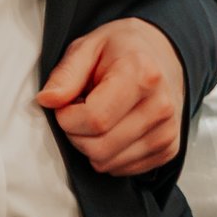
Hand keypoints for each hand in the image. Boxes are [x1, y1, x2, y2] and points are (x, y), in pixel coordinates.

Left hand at [36, 20, 186, 176]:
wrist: (164, 55)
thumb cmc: (122, 50)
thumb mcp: (88, 47)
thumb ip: (66, 75)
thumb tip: (47, 100)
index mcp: (141, 75)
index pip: (94, 119)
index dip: (67, 118)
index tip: (65, 104)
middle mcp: (160, 106)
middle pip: (99, 147)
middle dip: (76, 134)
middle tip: (80, 111)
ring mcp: (167, 131)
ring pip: (107, 163)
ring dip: (91, 145)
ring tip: (99, 117)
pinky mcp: (169, 149)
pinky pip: (122, 169)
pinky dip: (108, 154)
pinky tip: (114, 129)